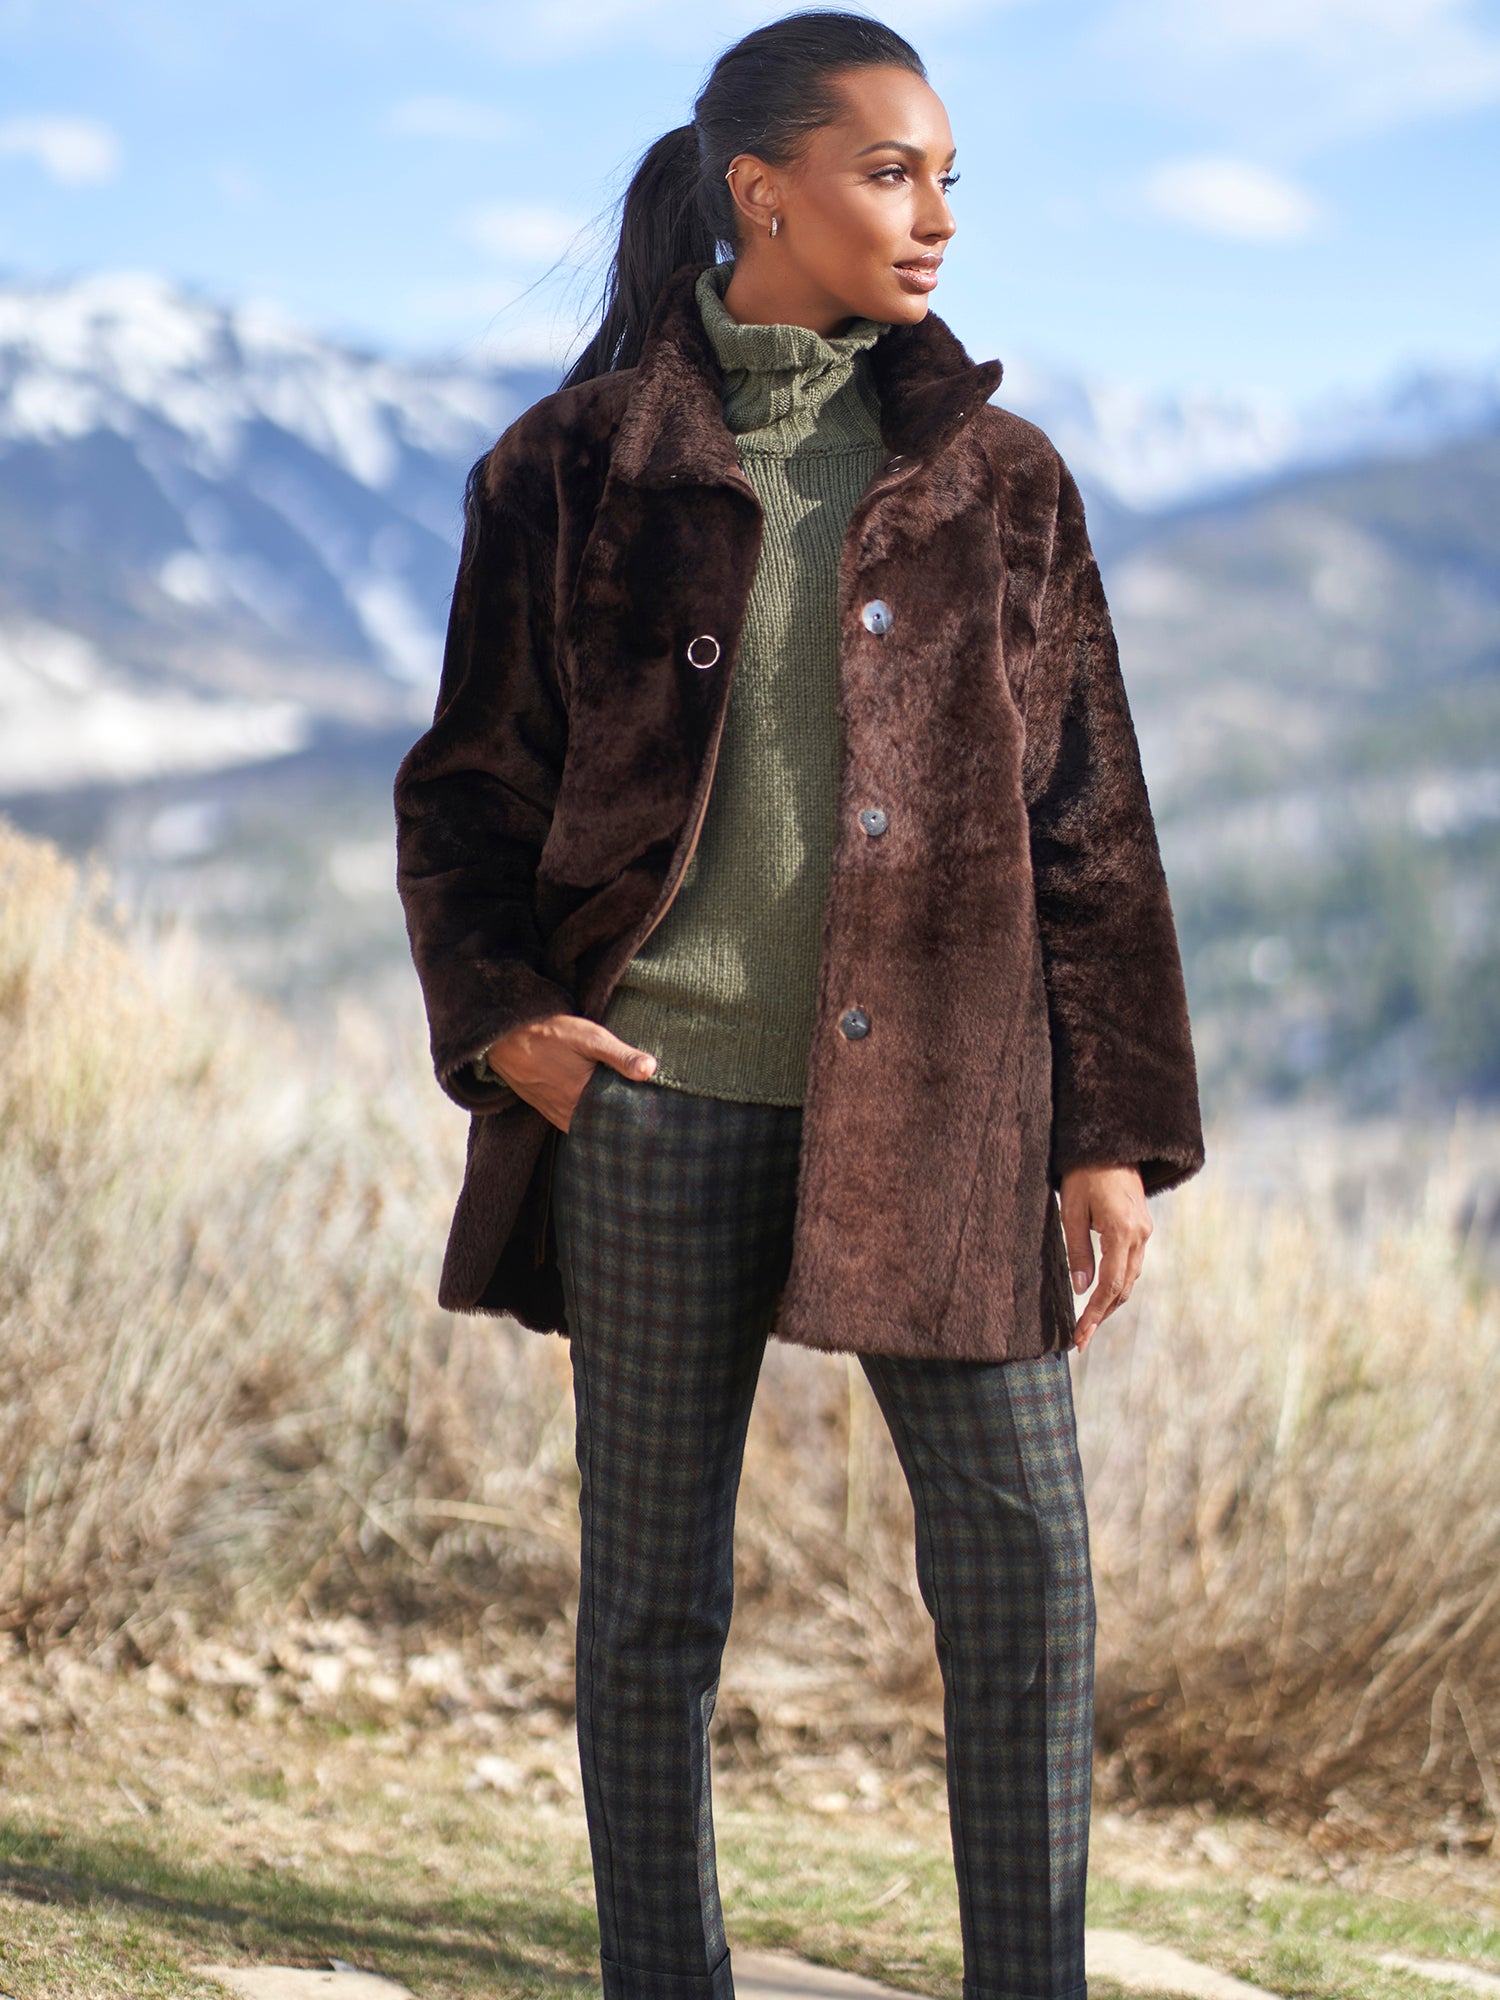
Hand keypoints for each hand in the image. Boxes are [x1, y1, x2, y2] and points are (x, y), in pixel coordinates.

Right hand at [484, 1014, 656, 1132]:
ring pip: (586, 1127)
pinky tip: (597, 1112)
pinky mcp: (546, 1109)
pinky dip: (586, 1121)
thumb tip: (651, 1070)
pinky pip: (571, 1123)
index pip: (618, 1120)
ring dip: (603, 1124)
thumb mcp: (591, 1038)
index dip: (635, 1120)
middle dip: (621, 1125)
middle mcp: (568, 1113)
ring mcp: (555, 1113)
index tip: (653, 1120)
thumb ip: (621, 1056)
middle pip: (602, 1127)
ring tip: (625, 1119)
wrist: (505, 1036)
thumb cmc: (551, 1033)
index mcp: (583, 1098)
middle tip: (645, 1124)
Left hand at [1059, 1163, 1151, 1351]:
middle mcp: (1140, 1235)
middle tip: (1082, 1339)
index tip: (1080, 1337)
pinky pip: (1132, 1262)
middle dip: (1102, 1315)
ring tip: (1088, 1323)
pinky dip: (1118, 1282)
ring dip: (1111, 1301)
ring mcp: (1144, 1231)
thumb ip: (1077, 1251)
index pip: (1110, 1285)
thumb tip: (1082, 1289)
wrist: (1109, 1144)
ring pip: (1130, 1277)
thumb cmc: (1083, 1174)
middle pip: (1124, 1287)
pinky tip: (1101, 1293)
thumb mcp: (1071, 1212)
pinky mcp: (1141, 1226)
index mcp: (1122, 1231)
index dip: (1094, 1314)